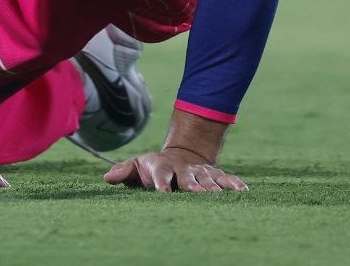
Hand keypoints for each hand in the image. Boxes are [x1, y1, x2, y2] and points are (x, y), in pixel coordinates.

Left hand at [103, 147, 246, 191]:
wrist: (182, 154)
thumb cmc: (154, 167)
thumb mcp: (138, 166)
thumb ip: (124, 171)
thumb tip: (107, 177)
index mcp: (162, 166)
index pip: (160, 173)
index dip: (161, 182)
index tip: (162, 192)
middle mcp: (183, 168)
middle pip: (187, 176)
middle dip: (192, 184)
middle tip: (197, 192)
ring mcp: (199, 170)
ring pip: (207, 177)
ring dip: (213, 186)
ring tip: (219, 195)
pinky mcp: (214, 174)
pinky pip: (225, 178)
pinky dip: (234, 183)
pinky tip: (243, 190)